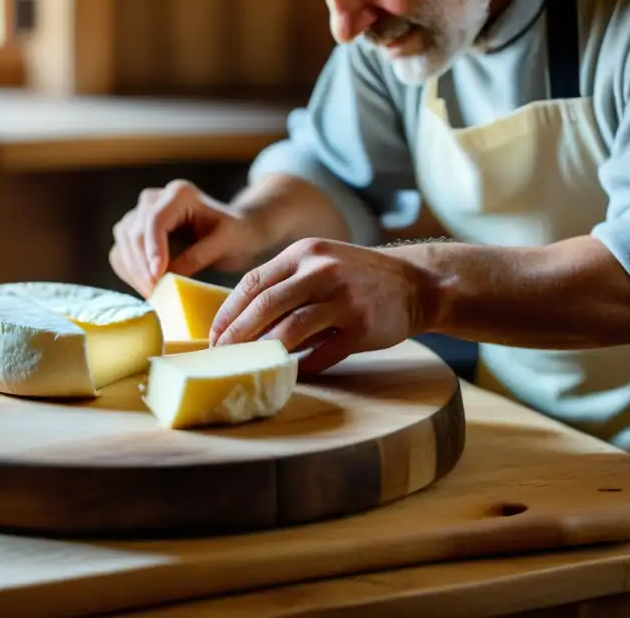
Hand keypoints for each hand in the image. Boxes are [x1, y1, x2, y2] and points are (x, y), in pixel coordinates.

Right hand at [109, 180, 265, 297]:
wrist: (237, 229)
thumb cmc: (237, 233)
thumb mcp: (226, 243)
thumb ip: (198, 256)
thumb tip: (168, 277)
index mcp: (179, 194)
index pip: (155, 220)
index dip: (153, 250)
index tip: (157, 277)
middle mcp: (155, 198)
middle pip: (134, 231)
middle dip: (142, 266)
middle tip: (155, 293)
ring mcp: (142, 212)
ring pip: (123, 241)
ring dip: (133, 270)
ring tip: (152, 293)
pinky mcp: (136, 229)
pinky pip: (122, 249)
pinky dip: (129, 270)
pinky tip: (145, 286)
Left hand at [208, 238, 431, 374]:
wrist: (416, 282)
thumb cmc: (356, 277)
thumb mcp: (319, 264)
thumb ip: (285, 284)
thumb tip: (238, 320)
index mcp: (303, 254)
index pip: (253, 283)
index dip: (228, 312)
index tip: (213, 335)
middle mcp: (321, 271)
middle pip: (265, 306)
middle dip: (237, 335)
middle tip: (220, 356)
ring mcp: (343, 298)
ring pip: (291, 329)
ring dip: (264, 352)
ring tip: (247, 367)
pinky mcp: (362, 326)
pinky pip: (324, 352)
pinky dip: (303, 366)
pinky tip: (290, 374)